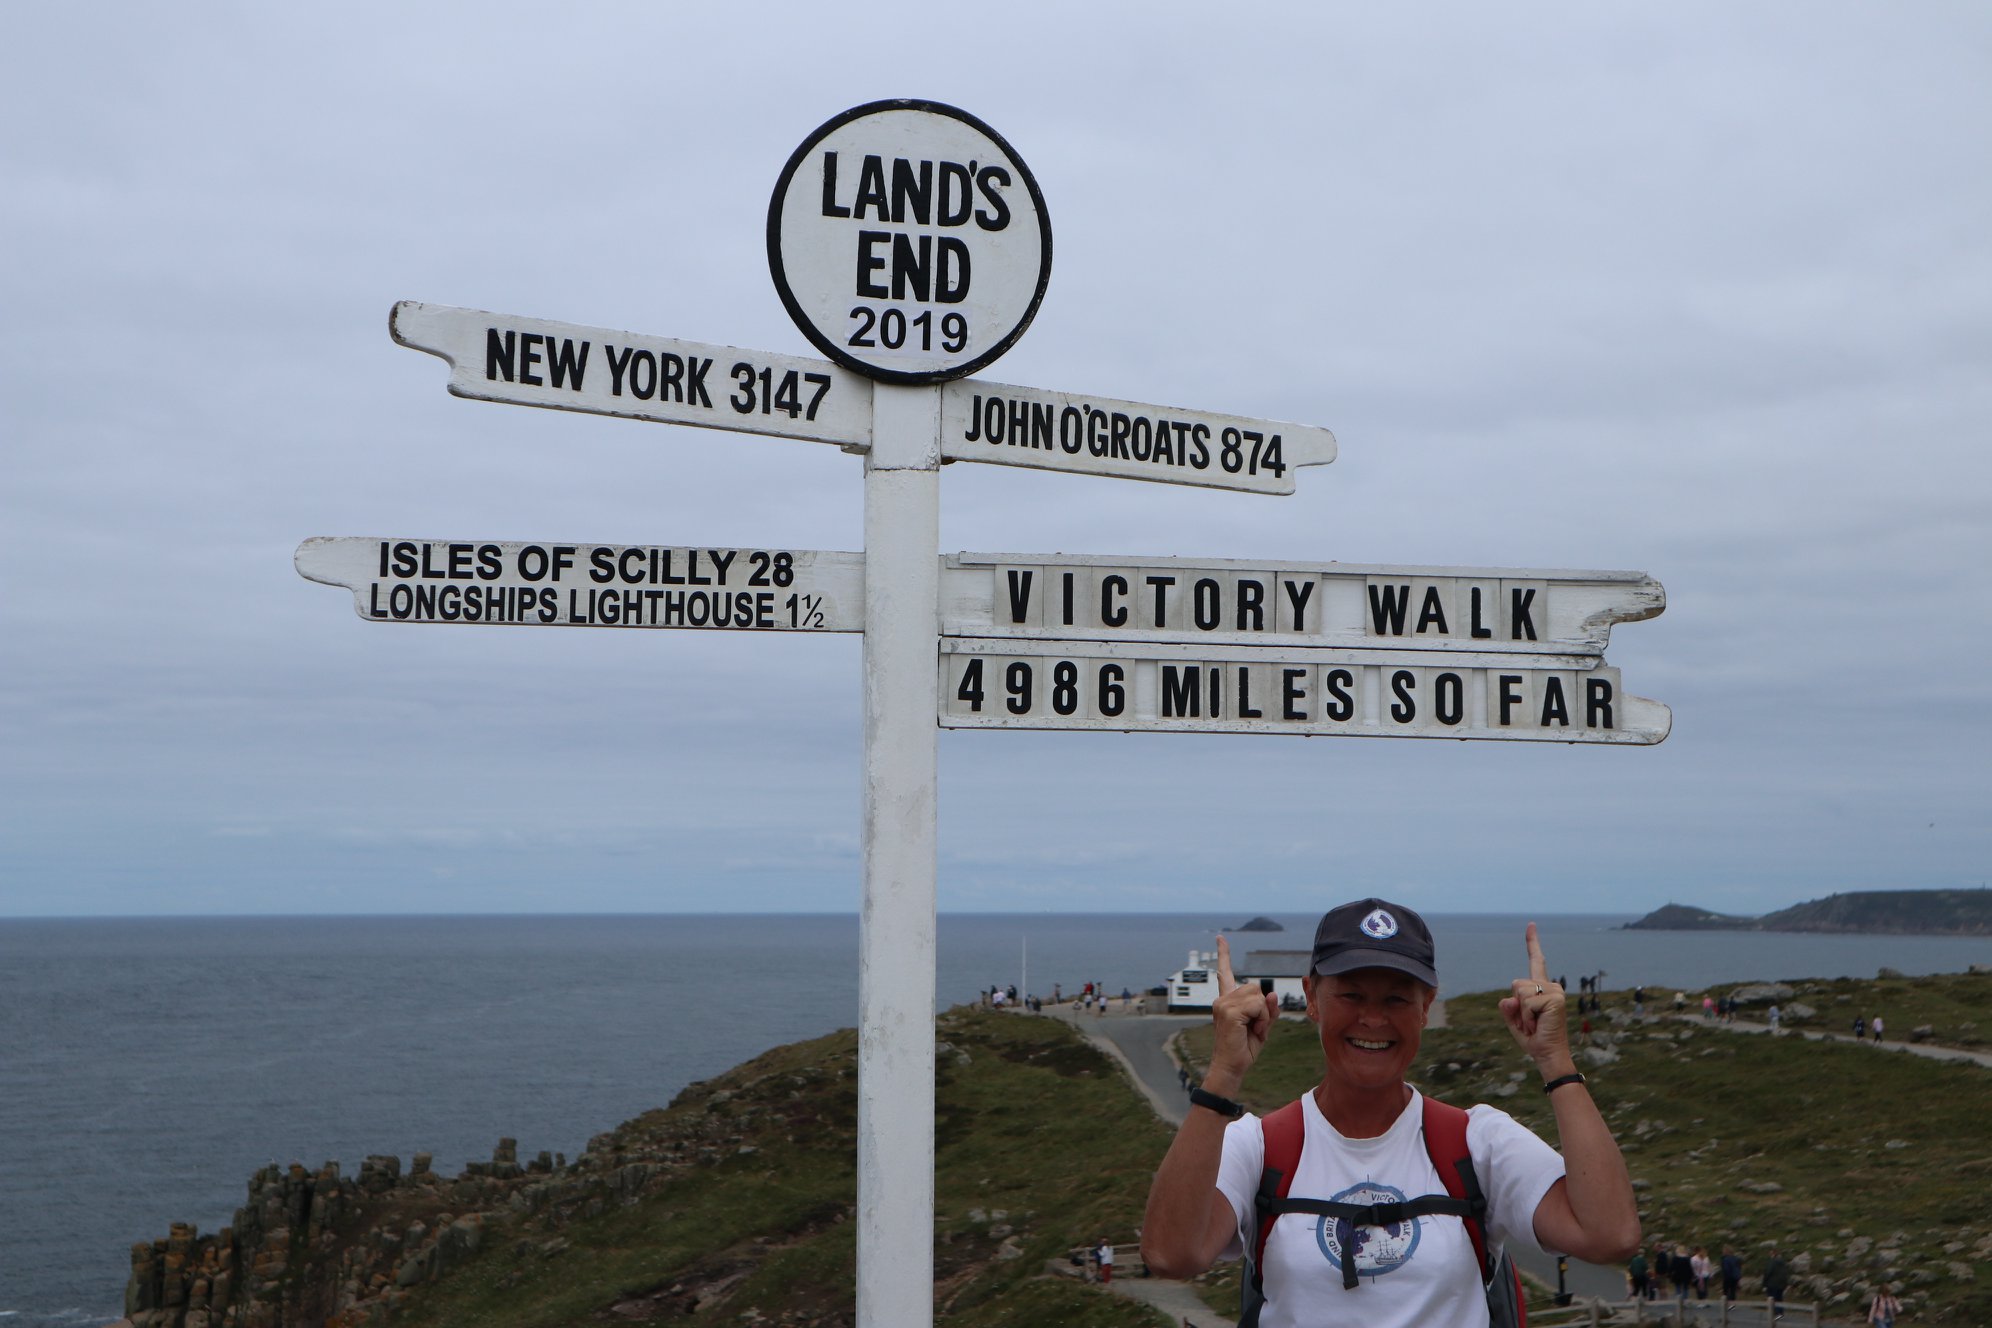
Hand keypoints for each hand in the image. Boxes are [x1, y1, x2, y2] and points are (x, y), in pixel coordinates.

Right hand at [1206, 935, 1278, 1088]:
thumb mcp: (1262, 1026)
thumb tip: (1272, 994)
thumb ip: (1267, 1009)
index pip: (1225, 973)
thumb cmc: (1244, 1048)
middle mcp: (1222, 999)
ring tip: (1252, 1029)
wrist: (1231, 1067)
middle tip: (1255, 1027)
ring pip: (1258, 996)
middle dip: (1262, 1008)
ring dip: (1262, 1014)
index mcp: (1227, 1001)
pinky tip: (1252, 1030)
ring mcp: (1223, 1004)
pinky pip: (1257, 1005)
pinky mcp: (1228, 1011)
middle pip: (1255, 987)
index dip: (1223, 954)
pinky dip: (1261, 1019)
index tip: (1220, 938)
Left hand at [1499, 923, 1573, 1075]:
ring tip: (1535, 1024)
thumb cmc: (1533, 1038)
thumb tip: (1510, 998)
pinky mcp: (1556, 998)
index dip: (1532, 942)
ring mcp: (1555, 991)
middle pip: (1516, 984)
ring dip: (1522, 1013)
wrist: (1547, 1055)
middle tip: (1530, 1022)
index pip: (1536, 961)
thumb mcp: (1514, 1020)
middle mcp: (1550, 986)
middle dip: (1516, 1006)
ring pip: (1519, 992)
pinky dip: (1526, 1017)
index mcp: (1540, 988)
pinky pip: (1526, 1002)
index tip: (1531, 924)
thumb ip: (1508, 1006)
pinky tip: (1538, 1024)